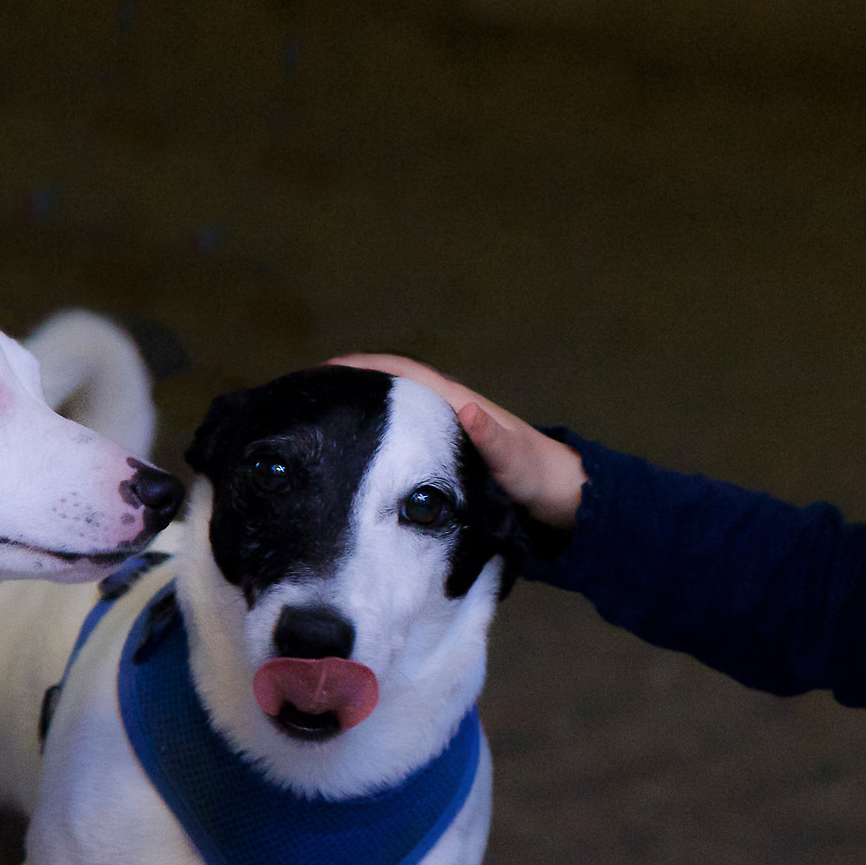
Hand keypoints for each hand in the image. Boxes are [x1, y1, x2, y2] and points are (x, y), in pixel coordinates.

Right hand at [327, 354, 587, 529]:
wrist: (560, 498)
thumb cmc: (537, 476)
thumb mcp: (514, 460)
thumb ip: (492, 437)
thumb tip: (467, 409)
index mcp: (456, 402)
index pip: (402, 372)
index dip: (364, 366)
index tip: (324, 370)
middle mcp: (446, 410)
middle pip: (390, 388)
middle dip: (350, 385)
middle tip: (305, 397)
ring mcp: (444, 431)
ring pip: (393, 413)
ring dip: (360, 410)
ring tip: (316, 424)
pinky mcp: (443, 455)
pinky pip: (401, 438)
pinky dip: (375, 437)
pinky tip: (352, 455)